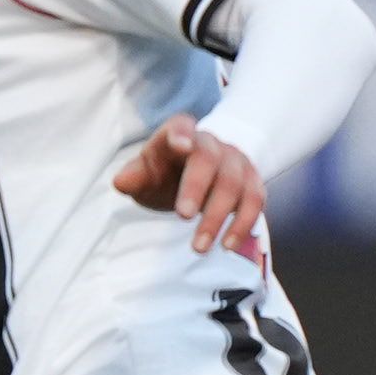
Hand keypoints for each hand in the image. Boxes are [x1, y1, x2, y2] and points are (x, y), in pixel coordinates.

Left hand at [115, 113, 273, 260]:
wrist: (198, 173)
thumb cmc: (165, 173)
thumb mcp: (144, 173)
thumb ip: (133, 176)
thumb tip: (120, 181)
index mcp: (180, 133)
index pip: (181, 127)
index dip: (181, 135)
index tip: (181, 144)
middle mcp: (211, 143)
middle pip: (209, 159)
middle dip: (197, 187)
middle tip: (182, 216)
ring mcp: (235, 161)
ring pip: (234, 183)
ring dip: (218, 216)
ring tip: (199, 247)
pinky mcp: (252, 182)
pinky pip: (255, 200)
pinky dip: (242, 224)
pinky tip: (227, 245)